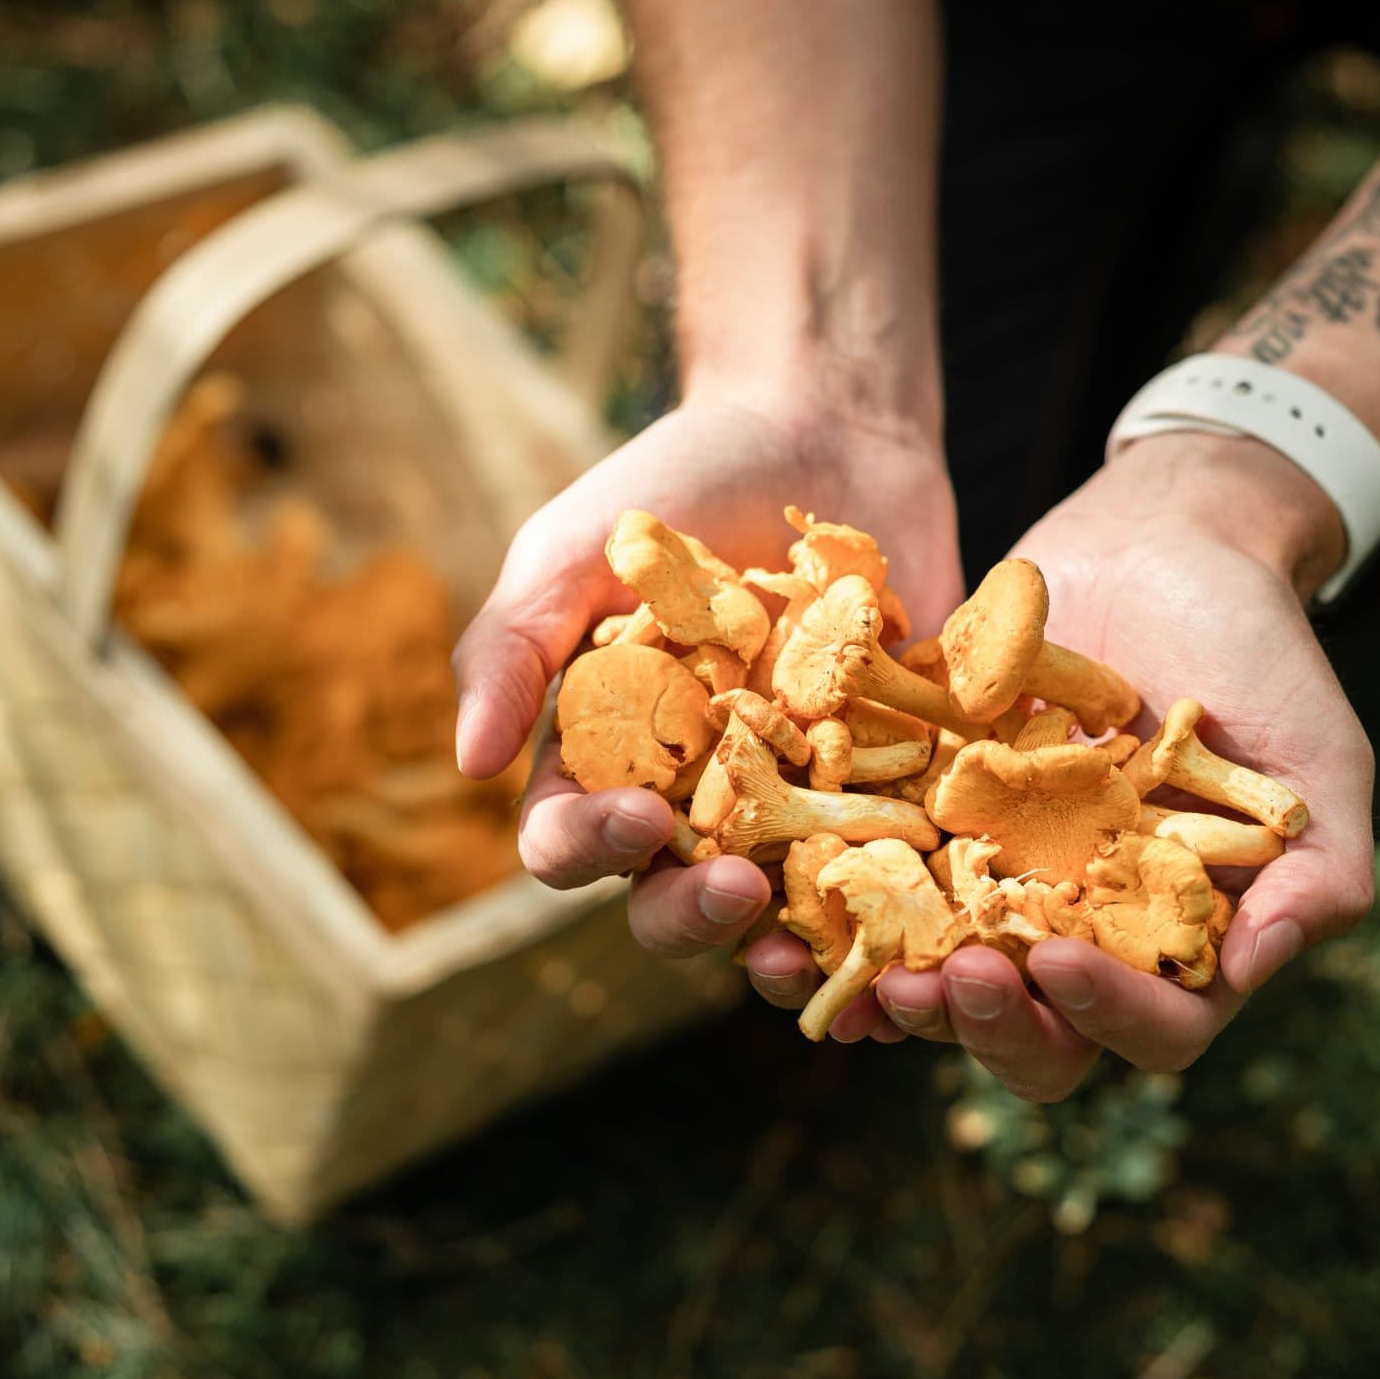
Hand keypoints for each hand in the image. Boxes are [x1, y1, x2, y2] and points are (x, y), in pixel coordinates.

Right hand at [455, 380, 960, 982]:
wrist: (826, 424)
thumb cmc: (679, 480)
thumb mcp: (578, 544)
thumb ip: (515, 643)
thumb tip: (465, 766)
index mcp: (607, 756)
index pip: (571, 839)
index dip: (591, 847)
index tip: (636, 818)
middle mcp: (695, 797)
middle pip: (669, 897)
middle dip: (691, 914)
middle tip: (732, 891)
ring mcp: (795, 798)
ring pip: (778, 911)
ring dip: (786, 950)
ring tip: (806, 954)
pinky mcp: (893, 785)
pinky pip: (889, 870)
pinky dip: (894, 914)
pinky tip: (914, 938)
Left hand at [738, 432, 1377, 1094]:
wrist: (1170, 539)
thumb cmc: (1262, 653)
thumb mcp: (1321, 761)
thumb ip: (1316, 875)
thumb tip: (1251, 970)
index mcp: (1174, 943)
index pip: (1150, 1028)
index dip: (1104, 1016)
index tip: (1056, 966)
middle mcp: (1080, 932)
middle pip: (1030, 1030)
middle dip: (980, 1022)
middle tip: (934, 983)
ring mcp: (996, 879)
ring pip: (935, 973)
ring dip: (890, 989)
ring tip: (854, 969)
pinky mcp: (924, 816)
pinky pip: (867, 881)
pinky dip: (829, 903)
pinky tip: (784, 901)